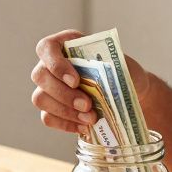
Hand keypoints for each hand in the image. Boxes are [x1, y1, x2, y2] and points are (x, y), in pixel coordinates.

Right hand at [30, 29, 151, 133]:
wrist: (132, 94)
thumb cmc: (124, 74)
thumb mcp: (121, 64)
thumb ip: (106, 66)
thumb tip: (95, 74)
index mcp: (66, 44)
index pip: (46, 47)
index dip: (56, 64)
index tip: (76, 81)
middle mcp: (51, 64)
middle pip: (40, 76)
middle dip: (63, 93)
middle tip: (87, 105)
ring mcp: (48, 87)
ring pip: (40, 98)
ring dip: (64, 110)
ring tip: (90, 118)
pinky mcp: (51, 108)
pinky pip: (47, 117)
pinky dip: (66, 124)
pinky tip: (84, 127)